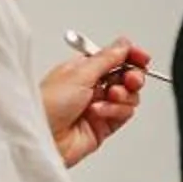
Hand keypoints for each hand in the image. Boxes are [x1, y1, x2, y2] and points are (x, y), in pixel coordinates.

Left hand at [42, 39, 149, 167]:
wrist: (40, 138)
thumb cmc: (46, 105)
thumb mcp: (79, 74)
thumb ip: (107, 58)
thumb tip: (123, 44)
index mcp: (81, 70)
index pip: (114, 58)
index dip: (130, 56)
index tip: (141, 58)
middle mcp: (90, 88)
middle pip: (126, 76)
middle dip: (132, 76)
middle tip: (130, 79)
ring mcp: (98, 107)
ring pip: (129, 96)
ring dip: (122, 95)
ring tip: (110, 97)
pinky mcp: (104, 126)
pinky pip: (124, 114)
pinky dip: (116, 111)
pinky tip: (100, 112)